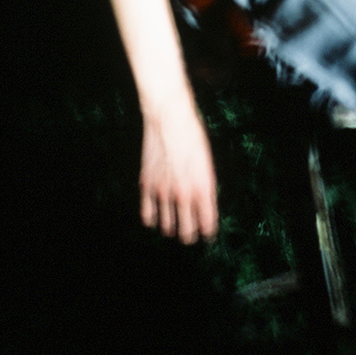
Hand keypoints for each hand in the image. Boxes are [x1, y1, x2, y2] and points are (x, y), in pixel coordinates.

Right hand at [139, 95, 217, 244]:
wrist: (170, 119)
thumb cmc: (192, 137)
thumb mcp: (207, 163)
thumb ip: (206, 187)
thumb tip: (203, 206)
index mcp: (203, 189)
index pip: (207, 225)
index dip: (208, 232)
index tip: (207, 233)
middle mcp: (184, 194)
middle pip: (187, 232)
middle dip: (189, 235)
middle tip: (189, 233)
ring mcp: (164, 192)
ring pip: (167, 227)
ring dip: (171, 228)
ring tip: (173, 225)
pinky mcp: (147, 185)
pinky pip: (147, 215)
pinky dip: (152, 220)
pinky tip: (155, 216)